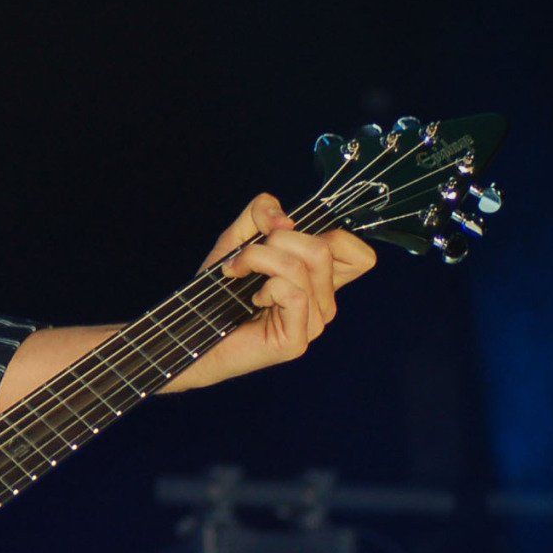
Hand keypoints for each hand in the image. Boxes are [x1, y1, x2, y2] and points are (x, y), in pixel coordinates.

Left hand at [168, 193, 376, 390]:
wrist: (192, 333)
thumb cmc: (218, 289)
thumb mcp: (237, 238)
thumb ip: (261, 212)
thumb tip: (286, 219)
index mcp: (319, 280)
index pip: (360, 256)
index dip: (331, 235)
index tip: (286, 240)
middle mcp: (323, 302)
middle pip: (324, 248)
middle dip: (276, 239)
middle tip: (246, 257)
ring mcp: (313, 323)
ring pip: (301, 266)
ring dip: (258, 259)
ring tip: (237, 274)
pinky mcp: (296, 340)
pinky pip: (292, 293)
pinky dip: (265, 288)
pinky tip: (252, 301)